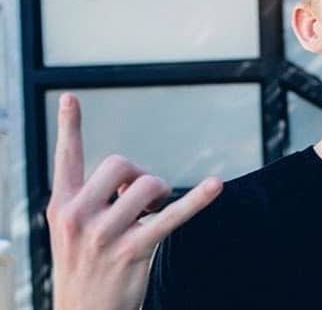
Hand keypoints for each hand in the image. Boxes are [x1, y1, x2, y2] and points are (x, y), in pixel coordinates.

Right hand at [46, 93, 222, 309]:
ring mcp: (104, 234)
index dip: (69, 125)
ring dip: (158, 195)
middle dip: (137, 175)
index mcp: (60, 206)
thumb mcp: (70, 232)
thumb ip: (91, 199)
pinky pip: (172, 216)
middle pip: (120, 163)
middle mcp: (77, 216)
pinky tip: (216, 185)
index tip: (71, 97)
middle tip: (138, 201)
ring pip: (147, 184)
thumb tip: (131, 177)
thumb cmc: (83, 269)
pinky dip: (198, 199)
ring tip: (148, 215)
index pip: (65, 157)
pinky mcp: (134, 250)